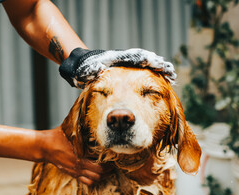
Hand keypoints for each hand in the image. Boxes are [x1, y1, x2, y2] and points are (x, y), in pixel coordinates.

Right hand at [40, 127, 110, 184]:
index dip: (108, 162)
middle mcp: (78, 165)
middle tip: (113, 163)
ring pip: (94, 180)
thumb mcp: (70, 130)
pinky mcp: (72, 174)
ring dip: (102, 175)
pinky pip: (86, 182)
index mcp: (79, 155)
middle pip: (99, 174)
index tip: (113, 157)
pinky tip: (96, 173)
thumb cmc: (57, 136)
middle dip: (108, 169)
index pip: (99, 164)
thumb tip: (92, 120)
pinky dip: (93, 180)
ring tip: (106, 168)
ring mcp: (75, 171)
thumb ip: (82, 128)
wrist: (43, 146)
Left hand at [59, 47, 176, 87]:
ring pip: (146, 64)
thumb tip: (97, 71)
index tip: (153, 61)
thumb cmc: (80, 69)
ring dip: (158, 68)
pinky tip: (167, 81)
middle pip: (143, 58)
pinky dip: (155, 75)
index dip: (142, 58)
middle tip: (168, 70)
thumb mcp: (80, 71)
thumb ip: (88, 71)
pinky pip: (144, 72)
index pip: (130, 56)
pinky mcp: (128, 71)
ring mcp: (126, 65)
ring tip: (172, 75)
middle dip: (155, 63)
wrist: (80, 66)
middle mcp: (122, 59)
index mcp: (114, 58)